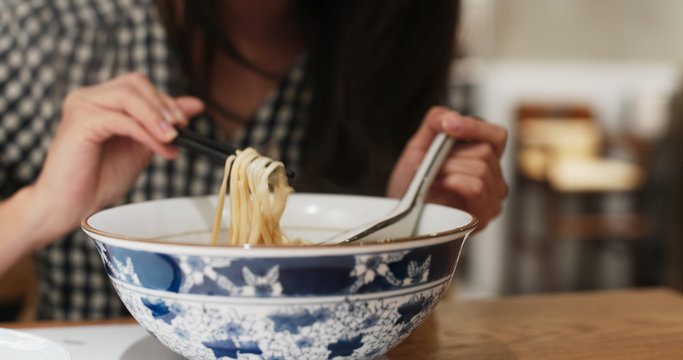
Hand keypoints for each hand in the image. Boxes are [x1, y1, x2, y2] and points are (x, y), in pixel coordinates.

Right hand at [29, 72, 203, 246]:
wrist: (70, 206)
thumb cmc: (100, 178)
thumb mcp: (143, 145)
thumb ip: (164, 123)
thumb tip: (195, 105)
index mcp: (101, 100)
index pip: (139, 85)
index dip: (166, 101)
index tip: (186, 122)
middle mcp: (88, 97)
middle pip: (135, 82)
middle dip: (163, 105)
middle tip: (181, 128)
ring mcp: (81, 106)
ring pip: (129, 95)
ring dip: (157, 117)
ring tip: (172, 138)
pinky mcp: (80, 121)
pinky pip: (122, 120)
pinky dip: (146, 133)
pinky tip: (161, 149)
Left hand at [386, 106, 507, 229]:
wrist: (400, 213)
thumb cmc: (412, 184)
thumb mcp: (418, 146)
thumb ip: (433, 123)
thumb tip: (449, 115)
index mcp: (483, 156)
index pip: (496, 135)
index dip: (475, 127)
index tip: (448, 126)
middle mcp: (493, 177)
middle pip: (485, 151)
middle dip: (451, 155)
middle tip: (432, 166)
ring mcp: (491, 198)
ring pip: (481, 169)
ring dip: (449, 170)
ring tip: (433, 179)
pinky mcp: (484, 215)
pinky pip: (477, 187)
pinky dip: (454, 182)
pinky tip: (441, 186)